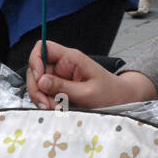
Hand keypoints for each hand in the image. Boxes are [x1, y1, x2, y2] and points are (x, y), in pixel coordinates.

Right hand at [25, 40, 154, 109]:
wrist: (121, 102)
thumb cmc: (110, 93)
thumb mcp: (88, 92)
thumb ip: (63, 87)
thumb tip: (41, 81)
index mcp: (70, 58)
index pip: (43, 48)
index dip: (36, 60)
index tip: (39, 79)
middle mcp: (62, 66)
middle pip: (36, 69)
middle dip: (37, 88)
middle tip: (46, 104)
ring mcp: (59, 78)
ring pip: (38, 84)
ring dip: (42, 98)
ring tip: (55, 108)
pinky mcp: (59, 90)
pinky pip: (45, 94)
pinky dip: (47, 104)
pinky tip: (58, 109)